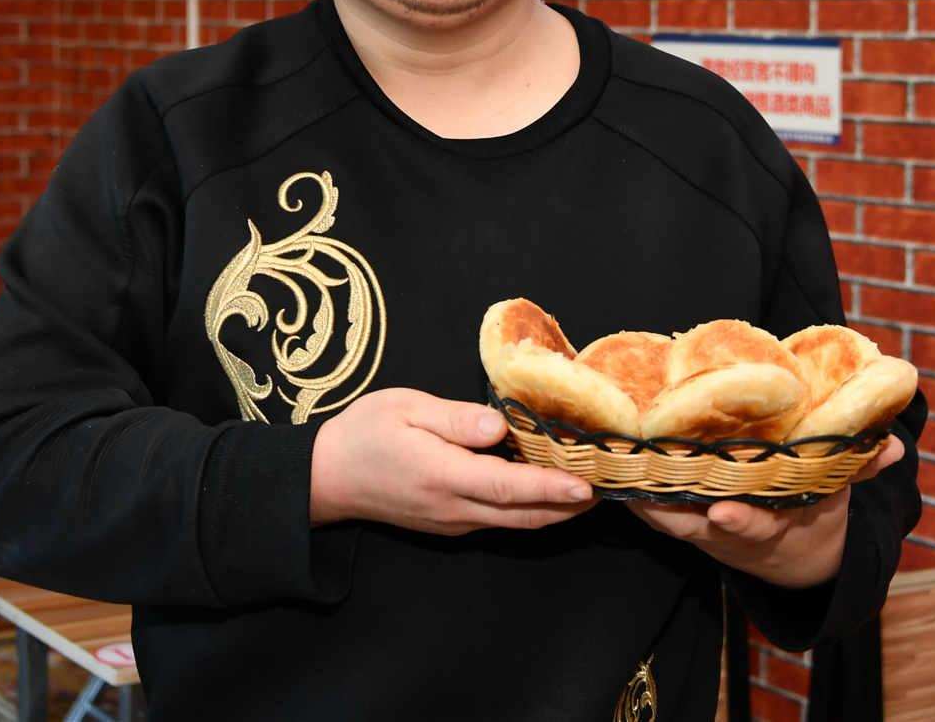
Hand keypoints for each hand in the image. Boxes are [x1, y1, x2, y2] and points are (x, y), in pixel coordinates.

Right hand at [310, 387, 596, 535]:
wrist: (325, 479)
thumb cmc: (363, 434)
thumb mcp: (405, 409)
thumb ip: (455, 420)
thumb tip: (498, 427)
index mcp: (444, 476)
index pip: (509, 486)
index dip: (551, 487)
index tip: (587, 486)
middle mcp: (454, 507)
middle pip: (524, 515)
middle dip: (569, 506)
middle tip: (609, 486)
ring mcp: (452, 522)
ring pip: (515, 523)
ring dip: (553, 511)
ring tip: (588, 489)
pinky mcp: (449, 525)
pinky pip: (498, 520)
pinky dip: (528, 509)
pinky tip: (544, 490)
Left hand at [626, 434, 903, 587]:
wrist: (792, 554)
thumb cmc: (812, 511)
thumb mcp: (838, 494)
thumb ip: (858, 467)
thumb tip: (890, 444)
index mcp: (771, 524)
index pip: (754, 527)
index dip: (740, 522)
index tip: (725, 512)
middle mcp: (730, 529)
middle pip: (696, 524)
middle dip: (673, 507)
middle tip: (646, 482)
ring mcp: (701, 527)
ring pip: (664, 516)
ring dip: (640, 494)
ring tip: (615, 464)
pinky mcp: (679, 517)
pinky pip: (650, 506)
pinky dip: (630, 488)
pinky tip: (608, 460)